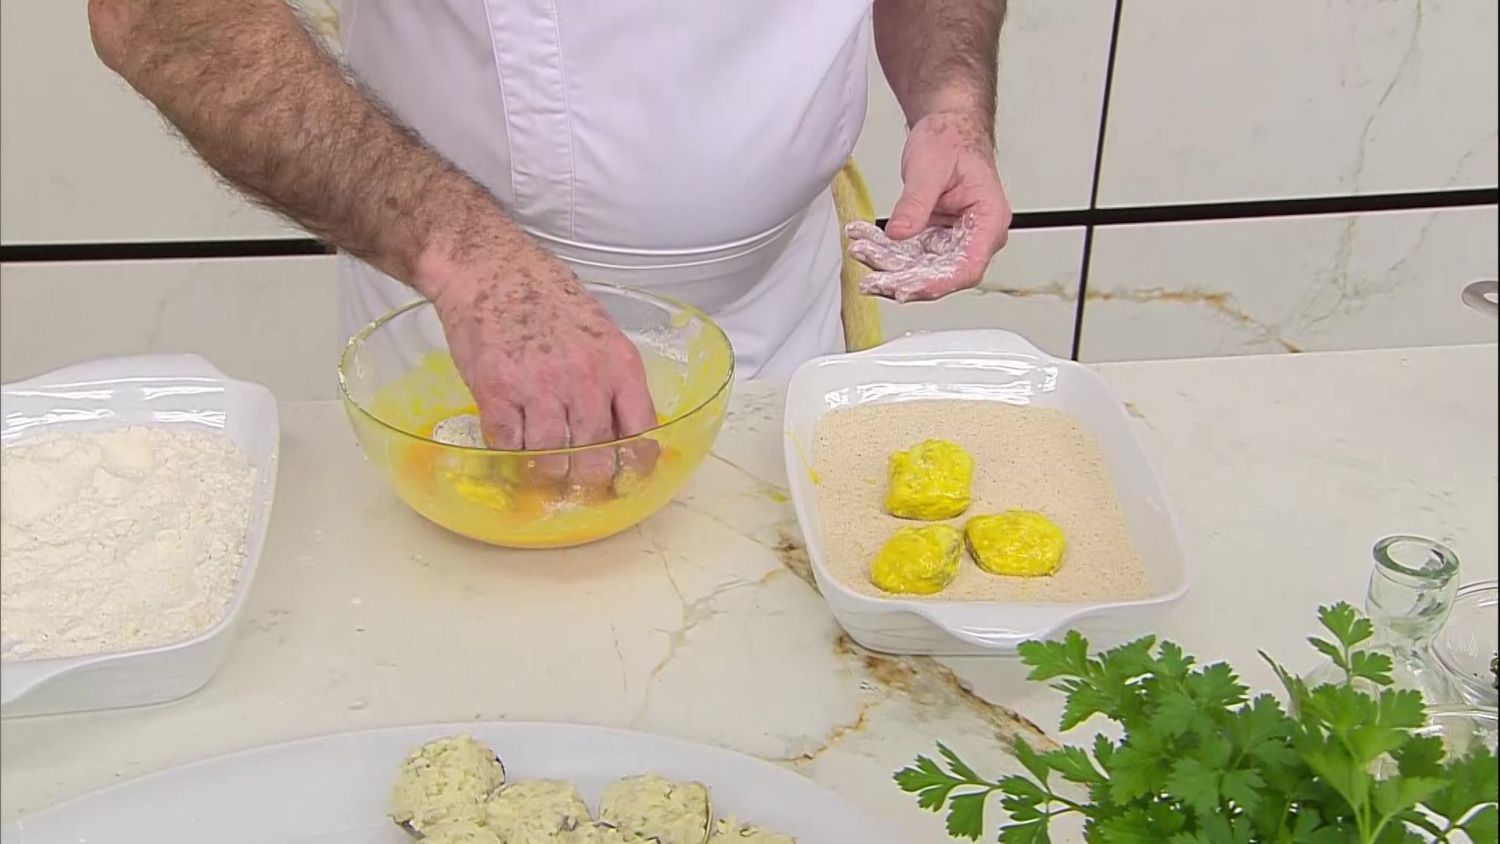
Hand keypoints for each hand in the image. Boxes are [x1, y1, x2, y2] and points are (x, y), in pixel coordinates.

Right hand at [430, 250, 658, 487]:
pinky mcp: (496, 392)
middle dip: (586, 480)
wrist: (490, 267)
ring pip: (551, 462)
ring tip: (540, 466)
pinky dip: (507, 456)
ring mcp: (539, 388)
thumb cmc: (546, 297)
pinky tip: (510, 445)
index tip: (625, 481)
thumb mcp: (600, 333)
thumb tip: (623, 433)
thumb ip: (614, 382)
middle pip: (596, 460)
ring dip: (545, 472)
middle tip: (576, 483)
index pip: (642, 435)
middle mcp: (585, 380)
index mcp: (619, 365)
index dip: (634, 469)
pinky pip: (507, 447)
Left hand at [851, 111, 1010, 302]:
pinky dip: (885, 253)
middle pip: (941, 276)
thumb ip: (915, 202)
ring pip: (921, 270)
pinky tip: (863, 244)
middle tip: (872, 281)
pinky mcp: (934, 239)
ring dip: (888, 268)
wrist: (947, 128)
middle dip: (903, 281)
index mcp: (988, 221)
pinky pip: (909, 255)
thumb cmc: (953, 140)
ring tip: (860, 252)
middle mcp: (975, 237)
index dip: (936, 284)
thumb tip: (899, 233)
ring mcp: (954, 240)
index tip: (905, 289)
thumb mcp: (930, 167)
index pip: (967, 268)